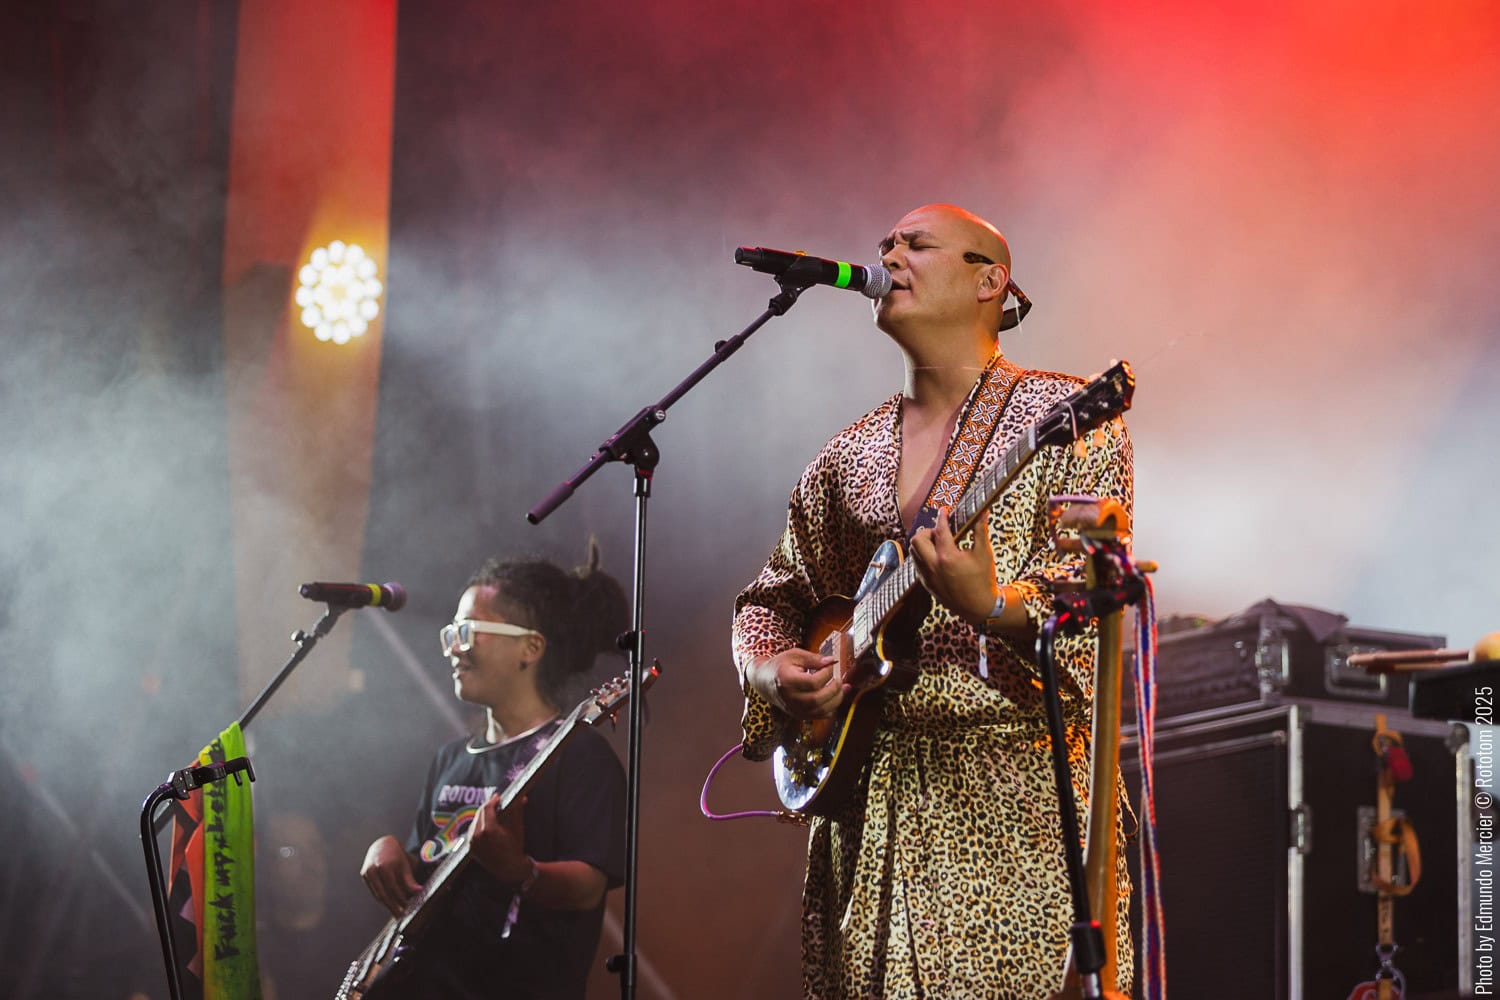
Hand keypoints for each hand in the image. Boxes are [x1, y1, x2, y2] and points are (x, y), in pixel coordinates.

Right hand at [360, 834, 421, 915]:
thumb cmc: (396, 855)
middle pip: (383, 894)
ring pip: (377, 894)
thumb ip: (410, 880)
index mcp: (384, 866)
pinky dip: (382, 898)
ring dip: (387, 904)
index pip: (393, 888)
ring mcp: (367, 873)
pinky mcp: (364, 875)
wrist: (382, 844)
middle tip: (400, 915)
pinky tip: (390, 903)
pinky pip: (374, 890)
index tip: (407, 907)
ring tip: (396, 911)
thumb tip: (418, 891)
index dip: (400, 899)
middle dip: (392, 906)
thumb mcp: (405, 865)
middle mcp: (373, 869)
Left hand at [468, 794, 532, 883]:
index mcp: (488, 829)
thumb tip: (521, 798)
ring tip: (492, 812)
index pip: (487, 808)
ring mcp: (472, 842)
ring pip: (475, 821)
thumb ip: (517, 811)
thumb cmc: (515, 849)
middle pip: (480, 813)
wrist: (509, 869)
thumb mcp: (517, 828)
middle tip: (496, 802)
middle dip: (488, 806)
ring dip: (482, 815)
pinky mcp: (471, 847)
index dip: (493, 801)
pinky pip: (472, 831)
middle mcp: (477, 835)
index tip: (498, 797)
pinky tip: (486, 823)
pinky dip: (478, 825)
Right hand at [752, 647, 848, 719]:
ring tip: (843, 688)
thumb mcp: (794, 655)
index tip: (830, 665)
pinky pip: (819, 716)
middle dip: (834, 689)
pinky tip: (835, 698)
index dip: (826, 674)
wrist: (764, 681)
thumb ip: (813, 658)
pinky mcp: (798, 714)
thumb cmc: (780, 666)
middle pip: (817, 699)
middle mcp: (790, 698)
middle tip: (839, 679)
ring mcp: (794, 708)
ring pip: (820, 711)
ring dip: (836, 700)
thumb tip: (832, 661)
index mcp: (787, 680)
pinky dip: (831, 708)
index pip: (813, 682)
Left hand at [908, 506, 998, 624]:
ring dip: (923, 544)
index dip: (942, 517)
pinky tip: (937, 557)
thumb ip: (980, 530)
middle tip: (940, 533)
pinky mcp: (926, 583)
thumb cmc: (983, 579)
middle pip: (917, 539)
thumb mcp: (984, 553)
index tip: (943, 511)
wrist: (978, 607)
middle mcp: (933, 566)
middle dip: (927, 531)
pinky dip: (923, 556)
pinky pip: (917, 564)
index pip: (940, 530)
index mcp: (947, 557)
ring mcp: (927, 576)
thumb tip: (983, 512)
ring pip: (913, 552)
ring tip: (938, 544)